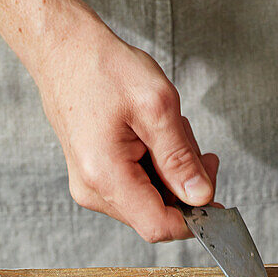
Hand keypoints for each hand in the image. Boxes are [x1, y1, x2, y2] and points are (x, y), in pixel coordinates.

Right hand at [33, 9, 218, 241]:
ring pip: (149, 202)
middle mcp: (93, 190)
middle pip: (156, 215)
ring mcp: (90, 187)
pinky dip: (153, 169)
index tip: (215, 196)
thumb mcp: (157, 106)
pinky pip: (135, 189)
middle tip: (195, 148)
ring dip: (169, 175)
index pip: (159, 226)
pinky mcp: (92, 179)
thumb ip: (180, 157)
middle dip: (183, 187)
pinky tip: (151, 138)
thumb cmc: (102, 68)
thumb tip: (201, 196)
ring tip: (165, 131)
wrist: (62, 50)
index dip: (194, 219)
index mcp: (105, 175)